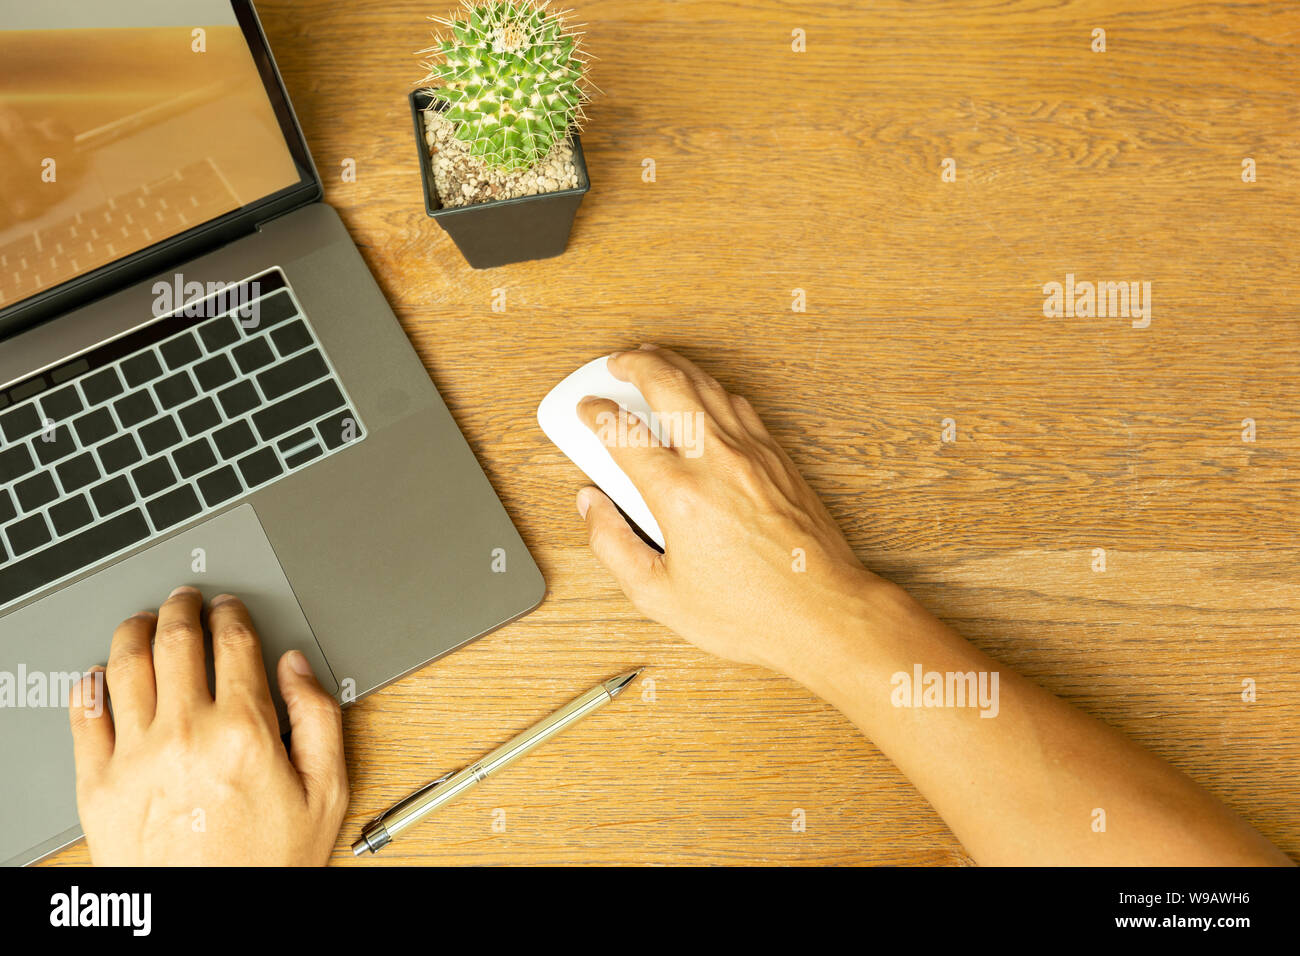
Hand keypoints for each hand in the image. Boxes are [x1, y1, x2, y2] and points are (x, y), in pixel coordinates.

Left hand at [68, 587, 347, 865]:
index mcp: (244, 732)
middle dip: (183, 607)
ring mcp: (135, 757)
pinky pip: (85, 714)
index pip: (233, 642)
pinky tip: (102, 673)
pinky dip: (91, 682)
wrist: (212, 920)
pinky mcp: (99, 784)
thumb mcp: (326, 793)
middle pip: (176, 640)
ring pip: (125, 664)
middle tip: (185, 599)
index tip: (230, 608)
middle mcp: (185, 735)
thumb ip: (319, 719)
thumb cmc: (266, 864)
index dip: (232, 613)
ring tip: (144, 621)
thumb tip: (297, 668)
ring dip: (135, 629)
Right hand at [575, 345, 887, 672]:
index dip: (595, 413)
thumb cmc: (751, 612)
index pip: (622, 431)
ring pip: (706, 385)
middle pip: (667, 384)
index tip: (586, 411)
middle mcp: (716, 462)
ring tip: (652, 361)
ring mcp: (752, 453)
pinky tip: (701, 390)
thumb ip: (612, 545)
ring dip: (674, 366)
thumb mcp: (659, 596)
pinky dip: (711, 387)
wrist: (825, 612)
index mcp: (679, 496)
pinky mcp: (778, 457)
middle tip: (616, 362)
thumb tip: (591, 506)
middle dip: (634, 364)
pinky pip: (738, 404)